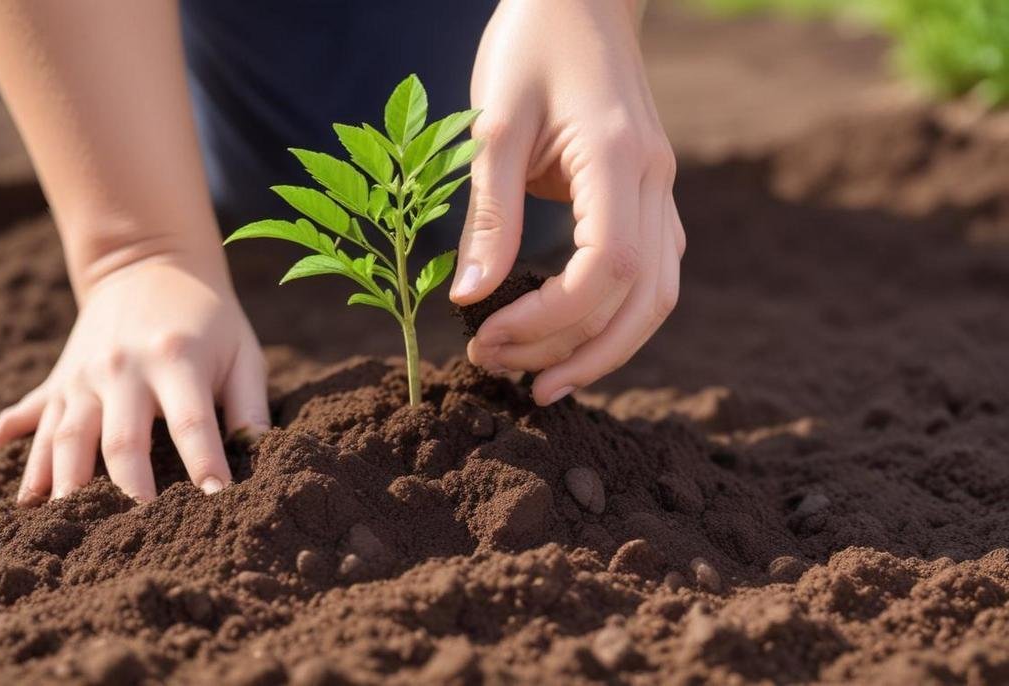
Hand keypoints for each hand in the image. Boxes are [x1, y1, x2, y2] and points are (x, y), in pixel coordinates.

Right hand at [0, 256, 268, 503]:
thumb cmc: (208, 319)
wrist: (148, 262)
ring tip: (63, 528)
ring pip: (64, 438)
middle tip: (133, 537)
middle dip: (126, 489)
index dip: (204, 464)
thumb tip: (261, 456)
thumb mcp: (242, 350)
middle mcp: (121, 369)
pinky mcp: (58, 382)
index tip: (214, 502)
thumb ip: (250, 405)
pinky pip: (28, 416)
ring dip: (62, 485)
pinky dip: (6, 439)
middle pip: (118, 440)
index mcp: (174, 359)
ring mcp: (82, 377)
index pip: (191, 423)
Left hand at [450, 0, 684, 404]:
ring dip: (601, 349)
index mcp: (619, 160)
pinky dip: (611, 319)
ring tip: (539, 382)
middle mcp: (655, 183)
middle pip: (641, 300)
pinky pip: (649, 277)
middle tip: (500, 372)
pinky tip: (564, 338)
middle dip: (574, 351)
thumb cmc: (530, 44)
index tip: (487, 338)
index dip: (550, 320)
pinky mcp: (648, 197)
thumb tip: (469, 299)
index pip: (607, 269)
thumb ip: (488, 214)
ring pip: (656, 298)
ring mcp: (661, 192)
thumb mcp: (494, 123)